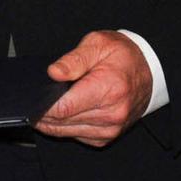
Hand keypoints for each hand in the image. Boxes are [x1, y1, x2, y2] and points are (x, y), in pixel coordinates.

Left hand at [34, 31, 153, 146]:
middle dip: (44, 114)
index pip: (64, 108)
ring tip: (43, 108)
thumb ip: (74, 59)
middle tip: (32, 103)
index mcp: (109, 89)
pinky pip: (77, 136)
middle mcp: (112, 114)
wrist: (149, 72)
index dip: (43, 106)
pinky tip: (62, 114)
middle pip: (63, 122)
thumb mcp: (98, 44)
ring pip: (67, 132)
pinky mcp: (107, 137)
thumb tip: (53, 73)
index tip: (31, 101)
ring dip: (52, 123)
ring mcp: (111, 128)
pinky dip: (66, 127)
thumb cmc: (123, 56)